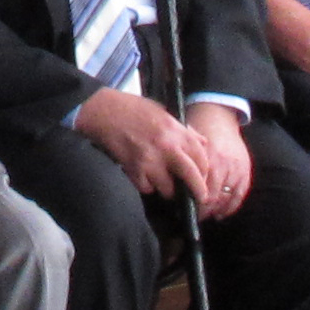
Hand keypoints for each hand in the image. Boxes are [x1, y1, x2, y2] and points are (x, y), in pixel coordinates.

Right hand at [73, 87, 217, 202]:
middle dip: (197, 192)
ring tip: (163, 182)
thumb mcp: (165, 113)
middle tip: (199, 200)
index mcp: (177, 131)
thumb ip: (185, 131)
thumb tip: (203, 144)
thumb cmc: (135, 109)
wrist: (104, 111)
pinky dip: (147, 185)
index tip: (203, 180)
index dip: (204, 173)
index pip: (201, 158)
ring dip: (167, 189)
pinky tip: (143, 175)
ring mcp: (150, 160)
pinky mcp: (134, 170)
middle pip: (191, 177)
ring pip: (168, 188)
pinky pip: (147, 188)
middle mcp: (167, 147)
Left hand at [188, 103, 255, 221]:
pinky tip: (221, 213)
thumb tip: (167, 186)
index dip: (193, 203)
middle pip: (213, 197)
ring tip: (206, 215)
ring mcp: (236, 168)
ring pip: (226, 198)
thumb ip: (182, 164)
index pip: (200, 189)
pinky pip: (240, 194)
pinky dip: (231, 206)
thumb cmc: (196, 131)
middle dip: (203, 210)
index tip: (184, 210)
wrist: (218, 116)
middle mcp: (223, 164)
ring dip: (216, 210)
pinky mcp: (245, 169)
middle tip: (194, 216)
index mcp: (206, 158)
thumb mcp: (186, 145)